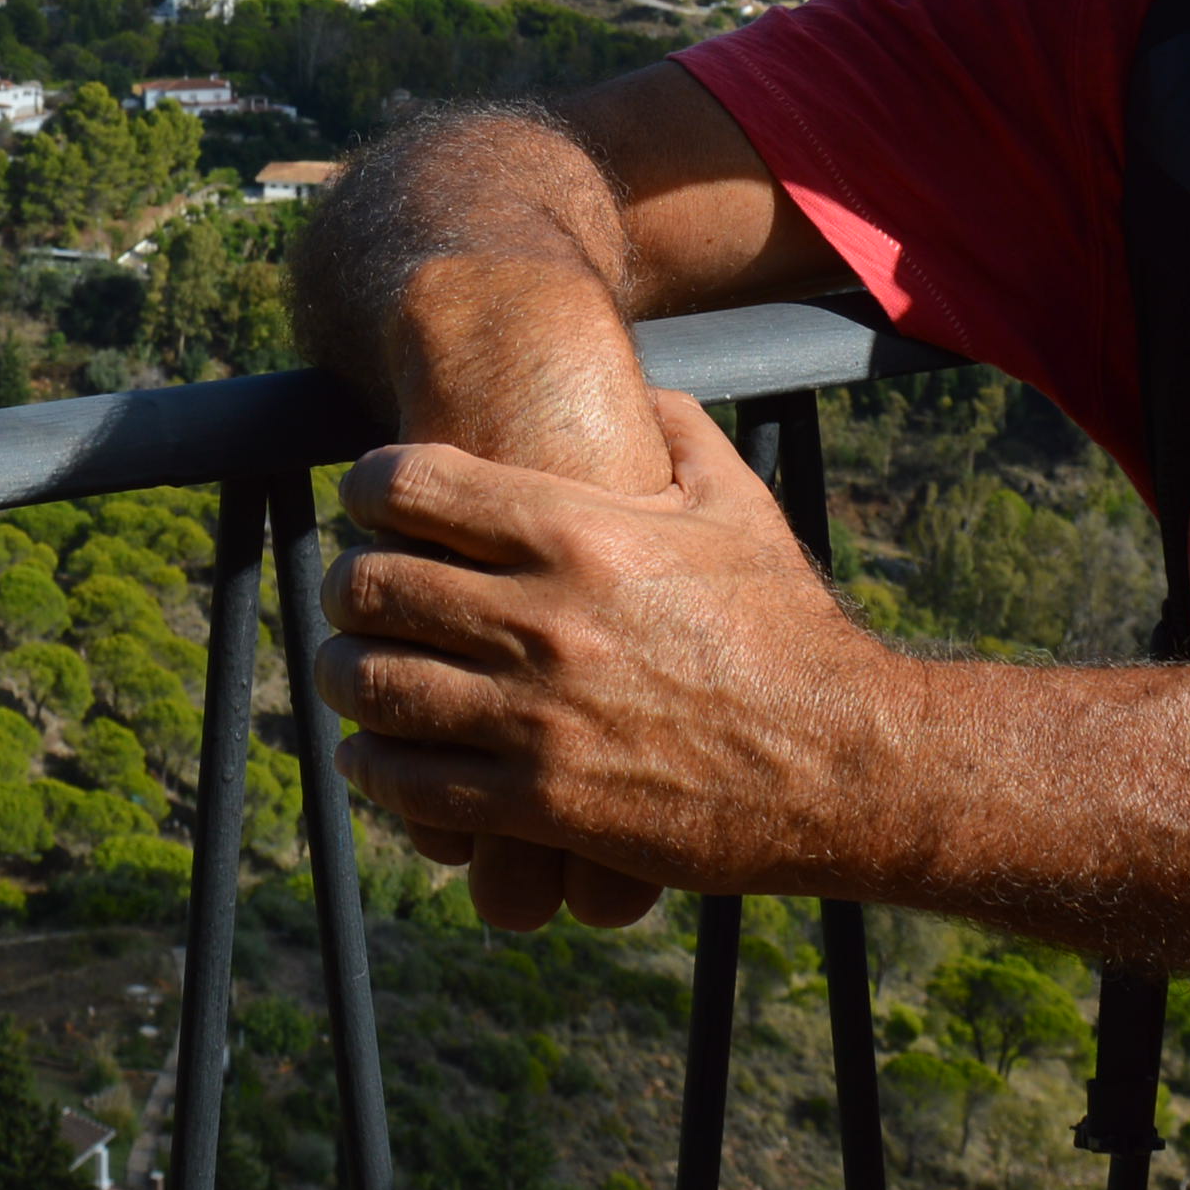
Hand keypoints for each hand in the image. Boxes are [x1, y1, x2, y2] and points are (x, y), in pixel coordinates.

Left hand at [320, 391, 901, 920]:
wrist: (844, 762)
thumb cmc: (786, 627)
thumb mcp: (737, 502)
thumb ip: (677, 428)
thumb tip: (633, 385)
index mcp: (577, 531)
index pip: (410, 485)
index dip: (367, 487)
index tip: (366, 502)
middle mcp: (542, 618)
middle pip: (371, 586)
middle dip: (345, 587)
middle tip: (350, 594)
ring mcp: (535, 716)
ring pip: (373, 687)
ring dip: (345, 676)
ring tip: (350, 671)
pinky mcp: (540, 804)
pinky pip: (410, 783)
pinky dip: (373, 768)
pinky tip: (373, 758)